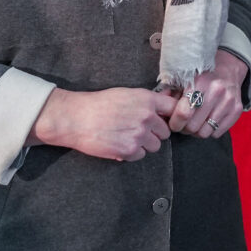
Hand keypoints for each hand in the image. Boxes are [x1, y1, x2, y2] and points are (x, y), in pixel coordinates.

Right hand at [31, 87, 176, 161]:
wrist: (77, 118)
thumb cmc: (100, 104)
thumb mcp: (127, 94)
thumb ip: (147, 102)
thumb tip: (163, 108)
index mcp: (147, 100)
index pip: (174, 108)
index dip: (169, 115)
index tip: (164, 120)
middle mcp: (146, 117)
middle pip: (165, 132)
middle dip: (154, 133)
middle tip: (138, 130)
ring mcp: (139, 135)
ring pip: (155, 146)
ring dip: (144, 144)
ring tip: (127, 137)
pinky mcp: (129, 151)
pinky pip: (140, 155)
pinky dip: (132, 153)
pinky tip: (119, 144)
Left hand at [171, 50, 248, 138]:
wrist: (228, 69)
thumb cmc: (201, 77)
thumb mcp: (184, 80)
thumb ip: (170, 95)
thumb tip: (159, 112)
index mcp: (200, 81)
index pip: (183, 113)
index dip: (174, 123)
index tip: (173, 123)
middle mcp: (216, 90)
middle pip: (193, 126)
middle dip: (185, 128)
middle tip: (184, 123)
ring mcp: (228, 101)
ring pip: (205, 133)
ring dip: (197, 131)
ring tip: (196, 122)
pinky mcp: (237, 109)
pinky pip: (217, 133)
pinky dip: (210, 130)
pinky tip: (208, 120)